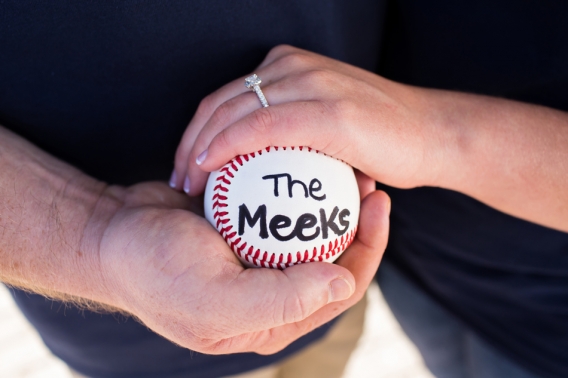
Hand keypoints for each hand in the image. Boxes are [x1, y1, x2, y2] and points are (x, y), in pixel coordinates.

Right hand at [87, 180, 388, 353]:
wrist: (109, 235)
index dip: (368, 250)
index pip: (340, 289)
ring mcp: (257, 255)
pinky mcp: (244, 225)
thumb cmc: (156, 272)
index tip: (379, 206)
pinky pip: (281, 206)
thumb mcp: (214, 299)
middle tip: (370, 181)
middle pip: (330, 256)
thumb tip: (343, 283)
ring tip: (347, 162)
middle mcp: (271, 289)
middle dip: (357, 222)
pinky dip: (294, 185)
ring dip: (328, 199)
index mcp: (274, 317)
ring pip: (308, 229)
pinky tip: (306, 155)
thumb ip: (281, 299)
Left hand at [171, 45, 444, 195]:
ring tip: (190, 185)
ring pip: (234, 111)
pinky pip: (262, 126)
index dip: (197, 132)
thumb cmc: (380, 139)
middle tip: (180, 180)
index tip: (187, 168)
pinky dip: (229, 146)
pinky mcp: (327, 109)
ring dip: (201, 148)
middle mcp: (295, 66)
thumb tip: (254, 166)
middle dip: (190, 142)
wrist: (432, 134)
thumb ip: (290, 129)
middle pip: (221, 102)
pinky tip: (211, 168)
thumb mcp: (326, 122)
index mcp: (290, 66)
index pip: (227, 97)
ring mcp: (311, 83)